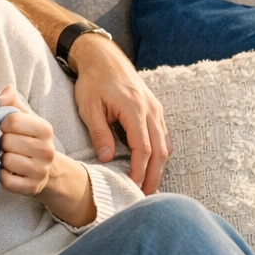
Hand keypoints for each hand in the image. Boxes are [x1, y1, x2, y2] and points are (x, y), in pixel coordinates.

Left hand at [0, 86, 93, 225]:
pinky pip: (6, 180)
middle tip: (6, 145)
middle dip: (2, 143)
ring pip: (7, 161)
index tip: (4, 128)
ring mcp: (41, 171)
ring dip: (2, 159)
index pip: (12, 121)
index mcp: (45, 129)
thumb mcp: (25, 118)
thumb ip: (12, 102)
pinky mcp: (32, 188)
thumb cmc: (30, 139)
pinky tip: (7, 171)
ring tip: (7, 157)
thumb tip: (0, 94)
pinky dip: (2, 175)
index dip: (1, 124)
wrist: (47, 171)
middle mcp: (47, 150)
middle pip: (7, 142)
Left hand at [69, 33, 169, 193]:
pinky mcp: (155, 108)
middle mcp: (150, 109)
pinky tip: (153, 166)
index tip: (133, 187)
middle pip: (160, 150)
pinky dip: (161, 153)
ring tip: (149, 186)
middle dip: (154, 175)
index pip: (143, 147)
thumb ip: (99, 133)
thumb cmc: (93, 81)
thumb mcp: (89, 107)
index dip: (140, 170)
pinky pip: (164, 135)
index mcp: (134, 109)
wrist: (103, 57)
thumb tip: (108, 158)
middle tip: (145, 196)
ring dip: (159, 167)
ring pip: (165, 144)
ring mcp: (155, 108)